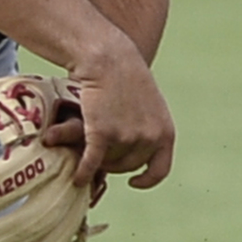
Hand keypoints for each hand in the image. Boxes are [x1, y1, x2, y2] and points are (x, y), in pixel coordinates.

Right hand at [44, 33, 174, 189]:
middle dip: (114, 163)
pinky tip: (77, 179)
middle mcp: (149, 138)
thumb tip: (140, 147)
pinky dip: (83, 173)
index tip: (134, 182)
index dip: (147, 180)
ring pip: (109, 162)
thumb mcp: (149, 104)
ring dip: (98, 160)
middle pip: (128, 166)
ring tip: (87, 149)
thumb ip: (148, 127)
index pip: (160, 170)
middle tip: (101, 154)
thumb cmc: (125, 75)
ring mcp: (126, 137)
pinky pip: (92, 163)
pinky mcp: (103, 134)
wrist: (108, 58)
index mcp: (165, 132)